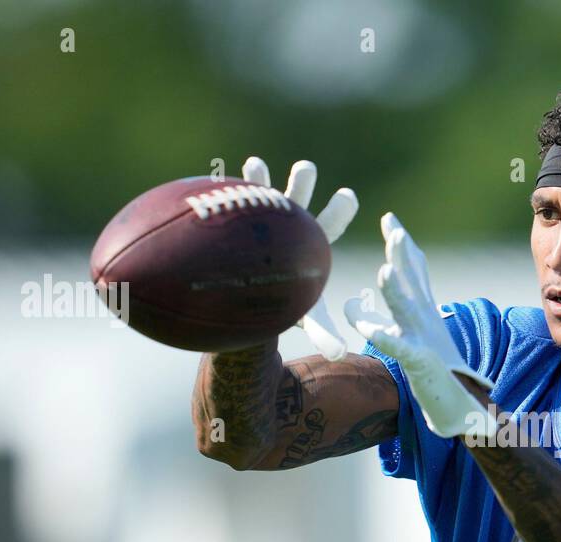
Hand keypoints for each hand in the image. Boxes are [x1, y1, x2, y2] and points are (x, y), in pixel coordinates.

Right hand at [241, 156, 357, 360]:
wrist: (255, 292)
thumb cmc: (284, 298)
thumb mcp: (306, 312)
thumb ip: (323, 330)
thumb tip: (341, 356)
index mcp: (312, 239)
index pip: (332, 221)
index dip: (340, 208)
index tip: (347, 195)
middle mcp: (289, 220)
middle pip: (299, 196)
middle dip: (301, 182)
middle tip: (304, 170)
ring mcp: (261, 214)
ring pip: (260, 190)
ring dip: (261, 178)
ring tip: (256, 166)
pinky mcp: (235, 214)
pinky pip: (226, 200)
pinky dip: (222, 192)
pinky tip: (213, 182)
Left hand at [343, 213, 496, 439]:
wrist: (465, 407)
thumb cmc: (433, 371)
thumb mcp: (403, 338)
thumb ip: (376, 316)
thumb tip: (352, 300)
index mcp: (424, 310)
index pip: (414, 270)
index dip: (402, 245)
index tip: (390, 218)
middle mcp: (425, 320)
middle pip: (412, 279)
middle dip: (402, 252)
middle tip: (393, 227)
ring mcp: (424, 340)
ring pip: (407, 310)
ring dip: (396, 291)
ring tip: (384, 270)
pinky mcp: (419, 364)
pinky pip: (399, 349)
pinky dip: (386, 338)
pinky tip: (371, 330)